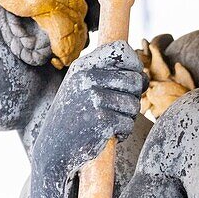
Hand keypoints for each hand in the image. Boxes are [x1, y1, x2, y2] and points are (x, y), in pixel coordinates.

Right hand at [37, 41, 145, 177]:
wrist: (54, 147)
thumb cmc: (76, 116)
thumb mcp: (85, 88)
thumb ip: (112, 78)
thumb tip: (145, 79)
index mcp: (83, 66)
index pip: (122, 50)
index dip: (134, 65)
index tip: (129, 80)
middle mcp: (87, 79)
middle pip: (135, 79)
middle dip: (133, 97)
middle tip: (117, 109)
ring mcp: (93, 99)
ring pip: (134, 104)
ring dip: (127, 117)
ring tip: (110, 122)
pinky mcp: (101, 121)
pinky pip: (128, 124)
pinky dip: (123, 132)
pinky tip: (107, 134)